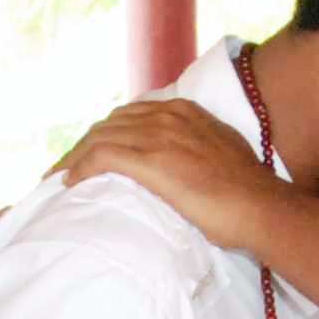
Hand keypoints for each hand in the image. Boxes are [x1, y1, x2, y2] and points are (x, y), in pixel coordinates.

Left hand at [56, 98, 279, 250]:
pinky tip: (69, 183)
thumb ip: (194, 147)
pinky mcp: (151, 160)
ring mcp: (159, 135)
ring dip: (74, 157)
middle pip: (108, 124)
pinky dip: (80, 168)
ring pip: (99, 137)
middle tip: (64, 168)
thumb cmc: (246, 192)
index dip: (104, 134)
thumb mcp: (219, 153)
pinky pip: (102, 156)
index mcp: (184, 111)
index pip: (129, 116)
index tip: (89, 154)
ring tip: (58, 177)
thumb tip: (180, 164)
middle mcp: (168, 115)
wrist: (261, 207)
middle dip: (83, 145)